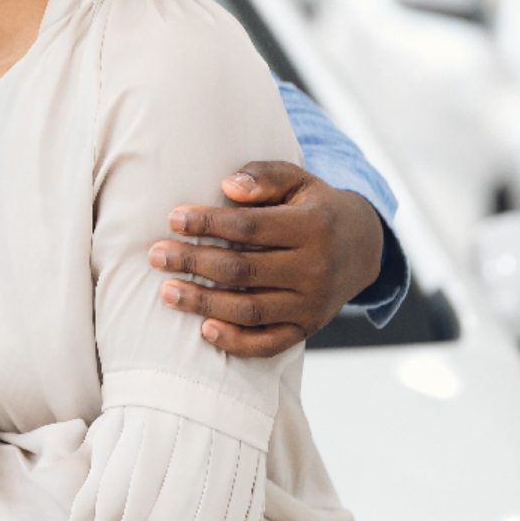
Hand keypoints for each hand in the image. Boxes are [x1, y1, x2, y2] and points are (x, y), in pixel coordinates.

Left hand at [150, 161, 385, 357]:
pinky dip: (236, 342)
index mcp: (313, 227)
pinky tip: (205, 330)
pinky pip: (269, 344)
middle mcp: (315, 269)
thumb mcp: (298, 180)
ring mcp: (311, 304)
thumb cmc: (315, 208)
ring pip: (249, 309)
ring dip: (203, 303)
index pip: (249, 227)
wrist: (363, 247)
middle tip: (156, 255)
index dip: (208, 223)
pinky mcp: (307, 329)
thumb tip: (228, 185)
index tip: (173, 219)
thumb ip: (265, 176)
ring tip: (166, 291)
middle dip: (193, 262)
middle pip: (242, 269)